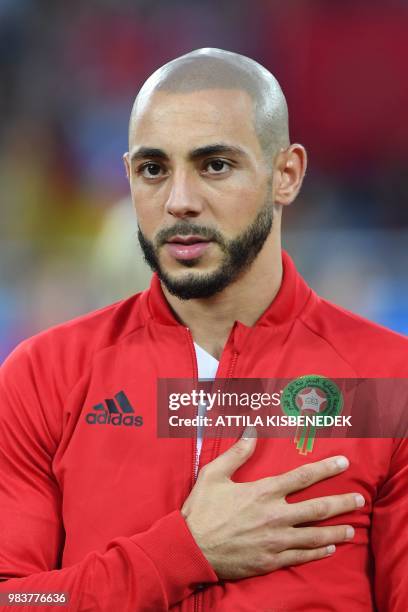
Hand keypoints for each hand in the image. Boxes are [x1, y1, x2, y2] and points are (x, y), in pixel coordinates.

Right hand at [181, 431, 363, 578]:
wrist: (190, 548)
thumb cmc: (201, 510)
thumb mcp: (214, 474)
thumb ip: (237, 453)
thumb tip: (251, 430)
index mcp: (263, 492)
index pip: (302, 477)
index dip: (326, 468)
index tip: (343, 462)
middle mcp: (274, 515)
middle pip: (317, 507)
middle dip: (342, 502)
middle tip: (359, 499)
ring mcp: (275, 540)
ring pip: (314, 534)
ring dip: (336, 531)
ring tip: (352, 529)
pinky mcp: (271, 560)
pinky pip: (301, 556)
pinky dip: (318, 552)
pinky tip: (329, 549)